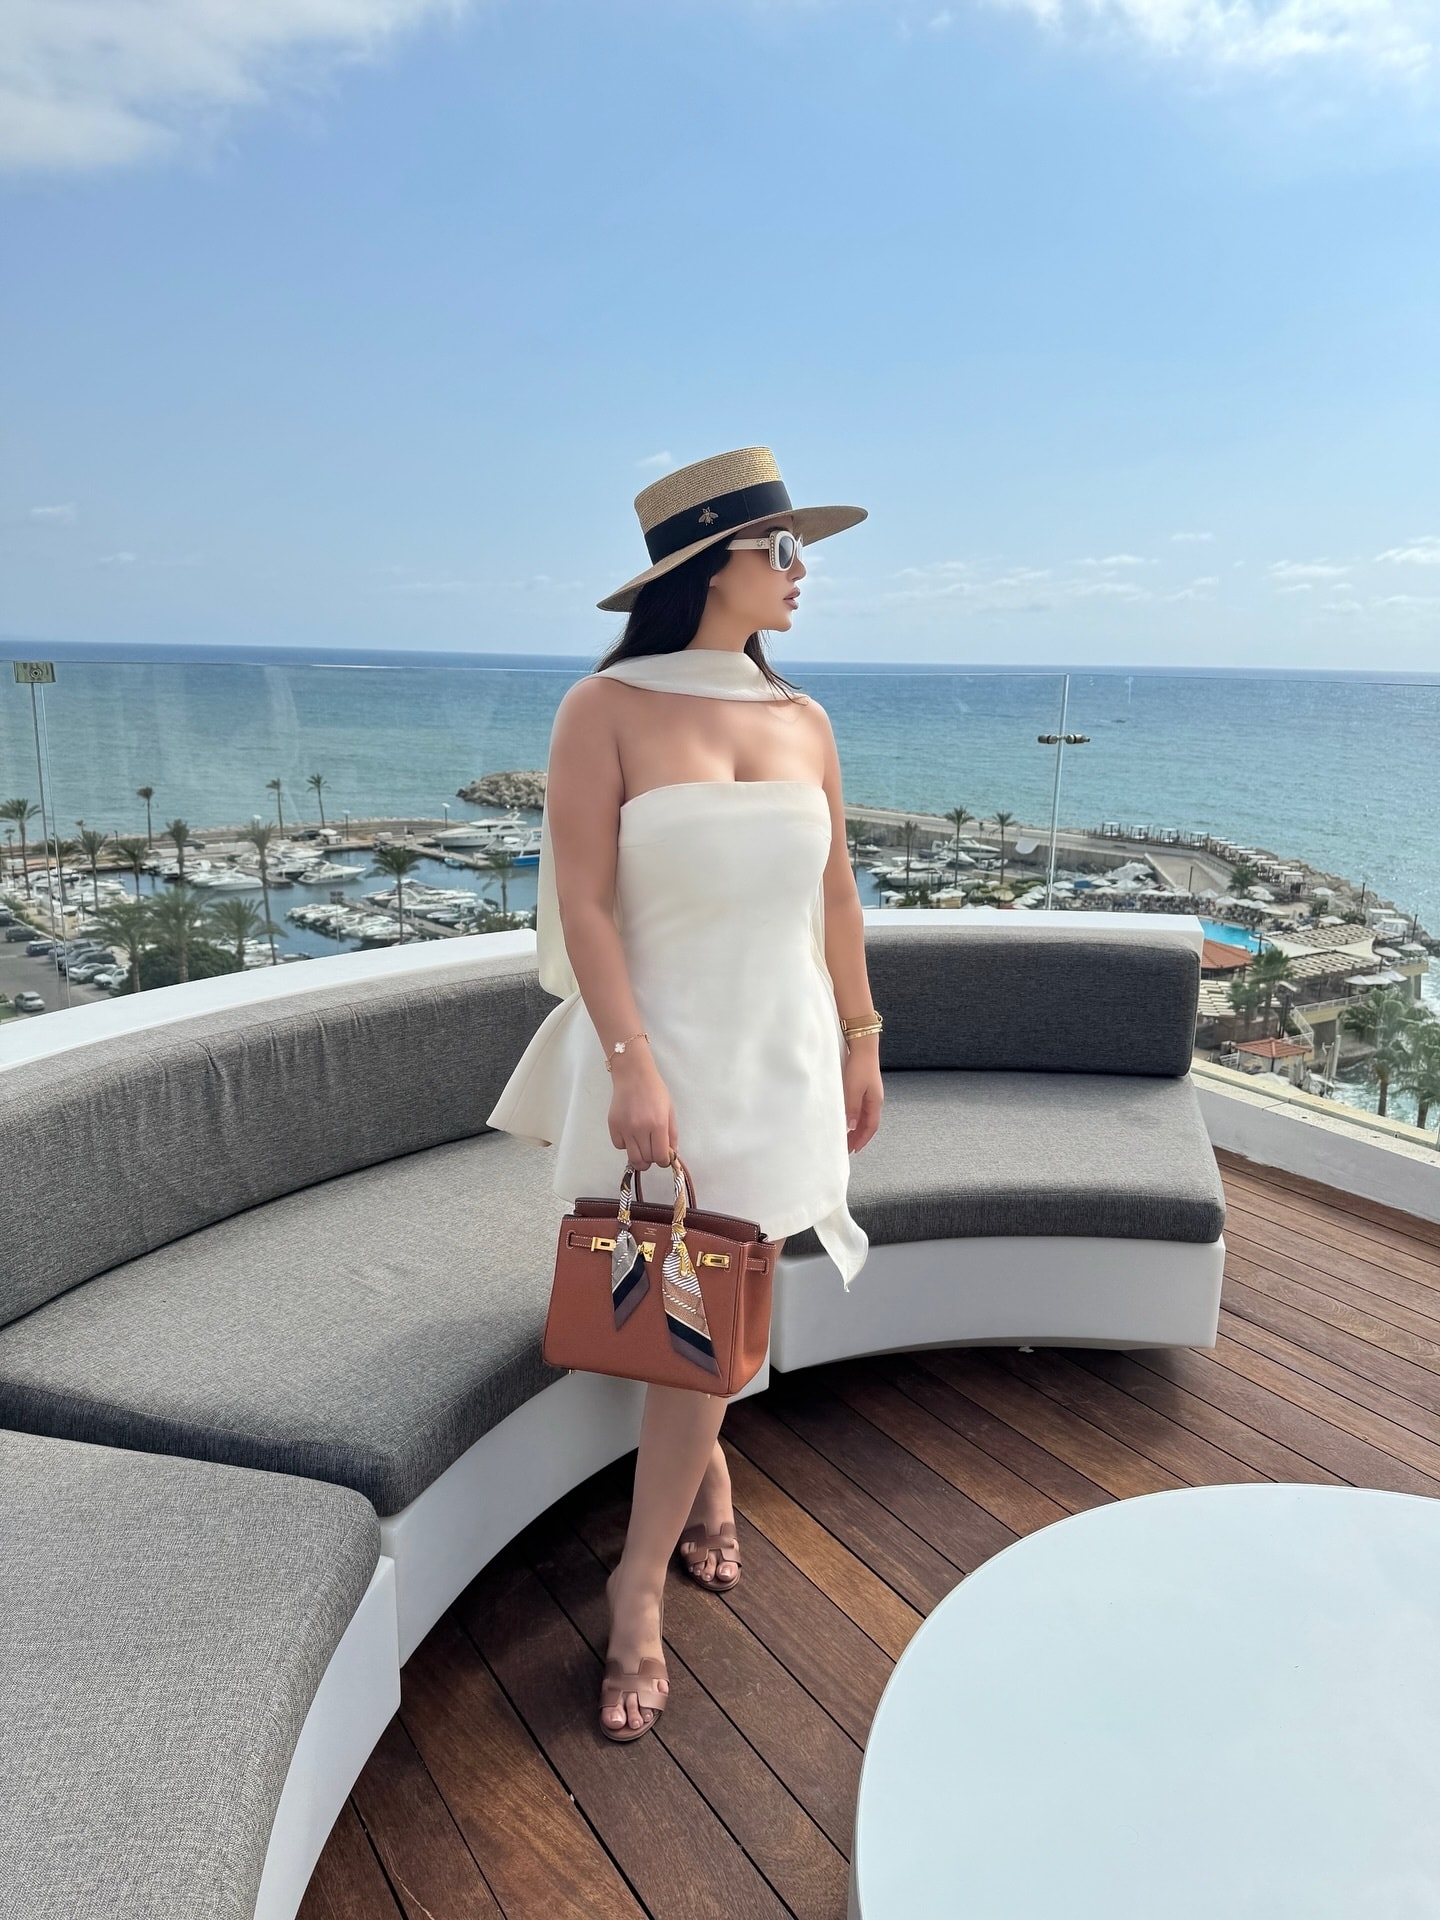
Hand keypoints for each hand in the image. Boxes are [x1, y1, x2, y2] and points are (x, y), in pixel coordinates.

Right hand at [607, 1048, 677, 1171]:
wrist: (633, 1075)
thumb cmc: (654, 1090)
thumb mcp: (669, 1111)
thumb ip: (672, 1134)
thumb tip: (673, 1154)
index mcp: (657, 1124)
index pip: (660, 1156)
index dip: (664, 1161)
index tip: (664, 1157)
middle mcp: (640, 1128)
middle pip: (646, 1160)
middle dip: (652, 1160)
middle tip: (654, 1151)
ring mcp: (624, 1128)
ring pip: (632, 1157)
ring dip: (639, 1157)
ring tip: (643, 1148)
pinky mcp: (613, 1126)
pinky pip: (619, 1146)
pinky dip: (626, 1146)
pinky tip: (631, 1135)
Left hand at [842, 1046, 882, 1153]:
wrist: (862, 1046)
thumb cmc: (860, 1065)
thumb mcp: (853, 1089)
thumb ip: (852, 1108)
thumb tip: (851, 1126)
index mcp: (875, 1102)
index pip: (870, 1127)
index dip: (862, 1140)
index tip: (853, 1150)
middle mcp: (874, 1099)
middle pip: (868, 1123)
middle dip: (859, 1137)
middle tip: (848, 1147)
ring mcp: (869, 1093)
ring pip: (864, 1116)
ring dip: (856, 1128)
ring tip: (846, 1136)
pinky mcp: (863, 1087)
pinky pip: (860, 1108)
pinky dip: (854, 1117)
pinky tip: (847, 1117)